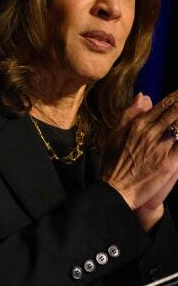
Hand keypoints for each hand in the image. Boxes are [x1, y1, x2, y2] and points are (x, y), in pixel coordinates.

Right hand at [101, 90, 177, 213]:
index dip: (176, 98)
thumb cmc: (114, 162)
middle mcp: (150, 133)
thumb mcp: (115, 134)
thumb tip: (143, 96)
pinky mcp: (170, 163)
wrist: (116, 188)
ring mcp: (161, 147)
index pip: (163, 105)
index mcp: (138, 124)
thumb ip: (130, 114)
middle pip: (176, 113)